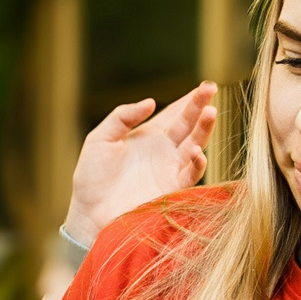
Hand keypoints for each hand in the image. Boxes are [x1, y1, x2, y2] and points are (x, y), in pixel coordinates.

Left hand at [64, 81, 216, 246]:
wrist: (89, 214)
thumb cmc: (91, 179)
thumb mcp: (99, 140)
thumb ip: (122, 117)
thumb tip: (151, 102)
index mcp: (148, 137)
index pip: (174, 114)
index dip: (189, 100)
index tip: (204, 86)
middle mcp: (164, 151)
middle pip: (189, 125)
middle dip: (201, 106)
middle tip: (211, 88)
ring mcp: (170, 170)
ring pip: (195, 144)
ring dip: (204, 129)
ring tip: (210, 111)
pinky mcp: (172, 189)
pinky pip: (191, 174)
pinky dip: (197, 162)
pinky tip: (195, 150)